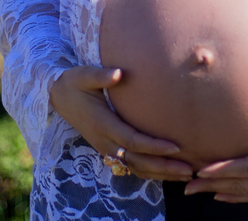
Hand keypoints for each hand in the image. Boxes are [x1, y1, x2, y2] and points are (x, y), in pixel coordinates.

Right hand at [48, 65, 193, 180]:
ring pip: (135, 167)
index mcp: (102, 123)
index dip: (153, 146)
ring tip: (186, 175)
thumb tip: (118, 73)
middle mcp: (104, 140)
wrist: (58, 97)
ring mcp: (106, 147)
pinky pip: (131, 165)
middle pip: (137, 160)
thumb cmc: (74, 83)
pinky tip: (168, 173)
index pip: (131, 140)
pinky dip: (151, 172)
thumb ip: (100, 75)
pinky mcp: (109, 149)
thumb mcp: (83, 75)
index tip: (175, 147)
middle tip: (189, 170)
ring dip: (160, 173)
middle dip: (163, 167)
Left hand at [184, 115, 247, 201]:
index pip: (247, 168)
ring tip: (198, 191)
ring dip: (221, 192)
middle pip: (241, 183)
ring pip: (246, 192)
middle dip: (213, 184)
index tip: (202, 170)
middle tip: (188, 185)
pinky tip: (222, 197)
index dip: (224, 170)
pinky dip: (238, 197)